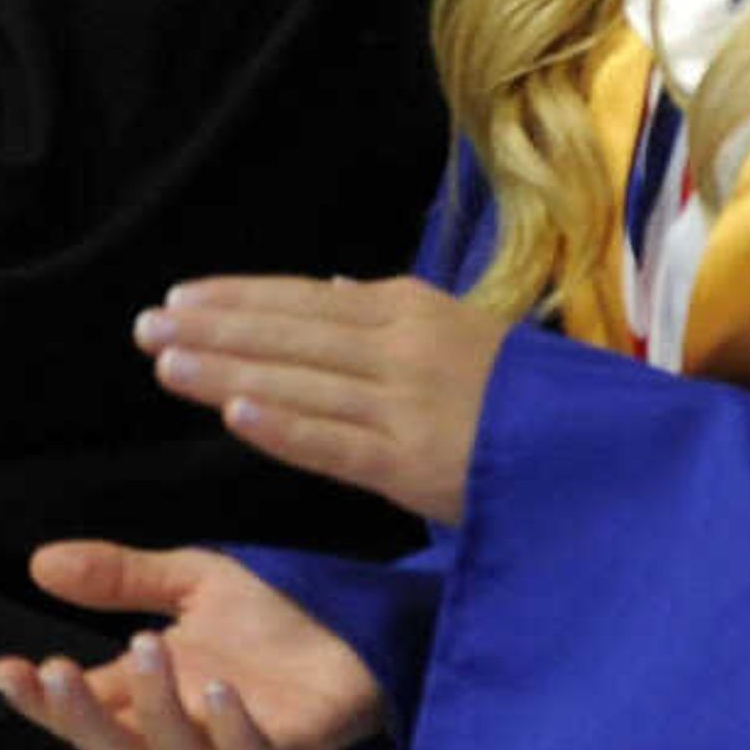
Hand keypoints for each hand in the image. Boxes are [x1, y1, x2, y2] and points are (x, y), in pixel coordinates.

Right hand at [0, 539, 388, 749]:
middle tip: (57, 670)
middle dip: (79, 716)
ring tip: (145, 646)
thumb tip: (37, 563)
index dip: (40, 699)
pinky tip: (219, 692)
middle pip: (116, 748)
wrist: (360, 625)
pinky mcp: (291, 746)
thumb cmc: (273, 614)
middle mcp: (185, 724)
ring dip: (154, 706)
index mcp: (152, 690)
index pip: (83, 706)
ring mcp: (235, 741)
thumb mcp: (189, 581)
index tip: (4, 670)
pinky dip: (233, 730)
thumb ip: (120, 578)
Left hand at [136, 275, 508, 522]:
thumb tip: (333, 286)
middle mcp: (403, 348)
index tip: (178, 298)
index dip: (237, 298)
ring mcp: (407, 405)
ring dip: (227, 370)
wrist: (604, 452)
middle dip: (212, 329)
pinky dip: (285, 426)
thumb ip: (396, 312)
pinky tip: (234, 413)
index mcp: (413, 310)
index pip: (304, 300)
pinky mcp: (416, 463)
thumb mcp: (466, 333)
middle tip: (145, 327)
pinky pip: (336, 443)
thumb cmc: (527, 398)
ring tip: (165, 362)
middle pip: (288, 334)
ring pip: (300, 382)